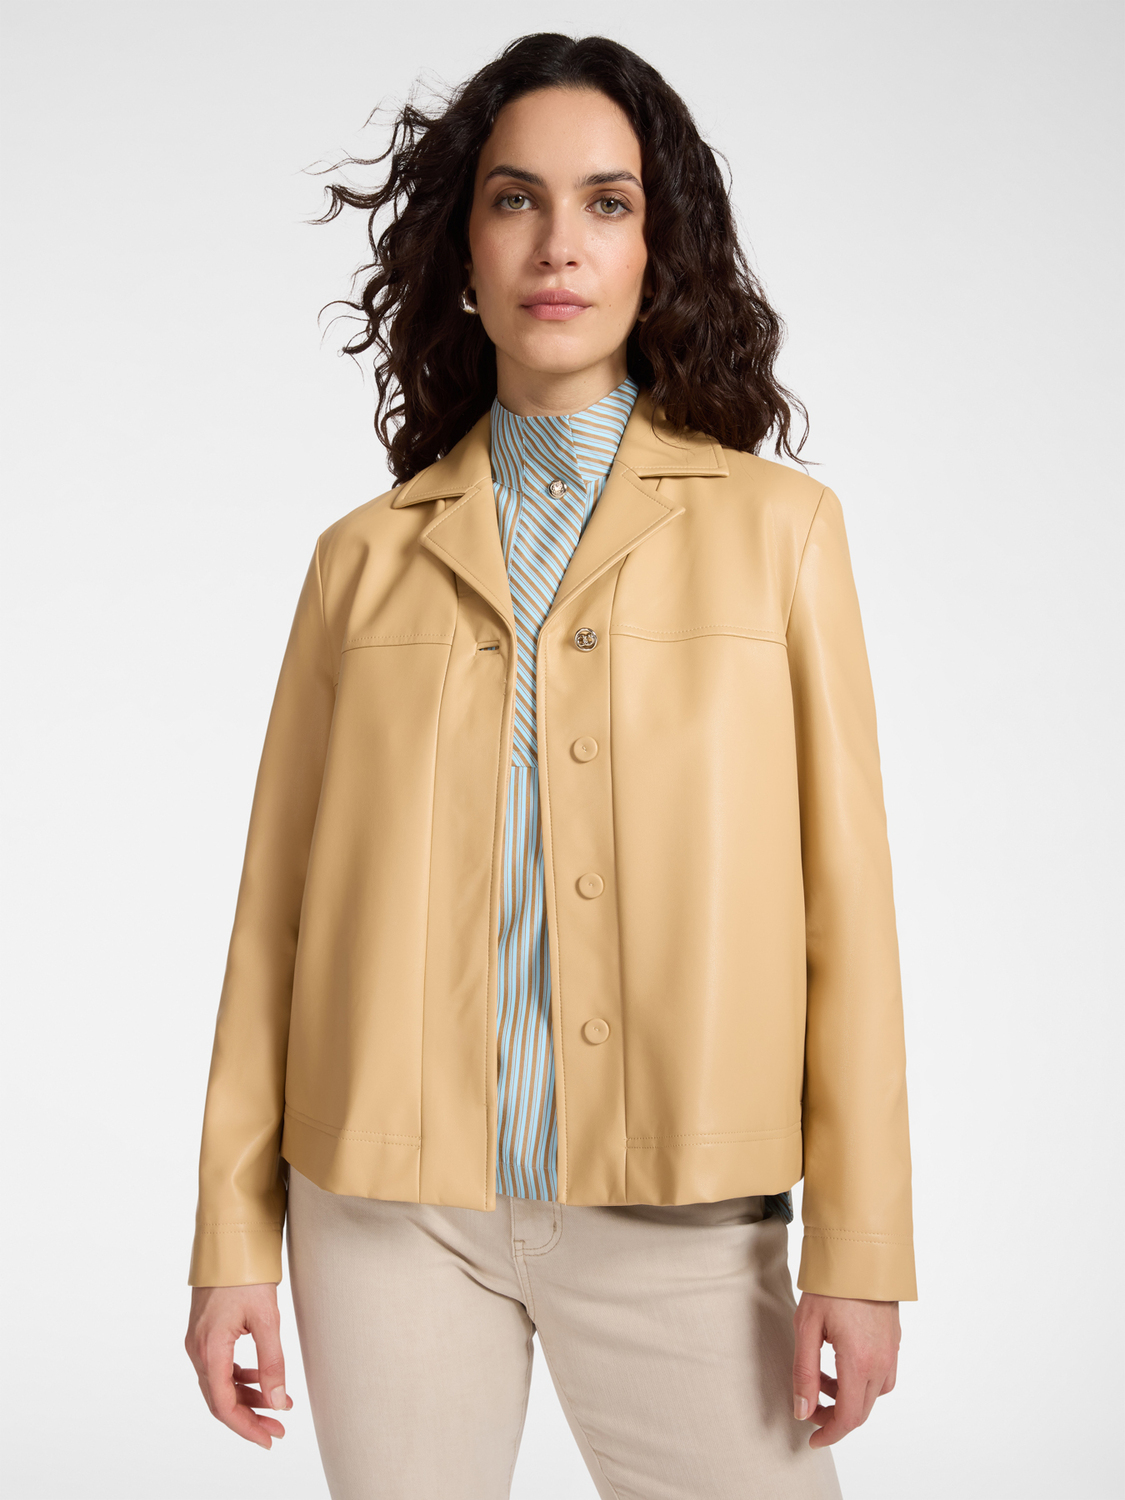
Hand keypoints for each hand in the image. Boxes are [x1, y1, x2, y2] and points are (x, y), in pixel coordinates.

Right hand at [185, 1283, 292, 1448]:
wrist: (230, 1242)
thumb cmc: (247, 1274)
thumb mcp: (267, 1319)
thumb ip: (272, 1362)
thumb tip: (278, 1401)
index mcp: (210, 1349)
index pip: (224, 1404)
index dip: (246, 1427)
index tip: (269, 1438)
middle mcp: (198, 1349)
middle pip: (219, 1399)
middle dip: (249, 1418)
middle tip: (276, 1429)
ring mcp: (198, 1341)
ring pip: (219, 1384)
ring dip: (246, 1398)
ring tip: (276, 1405)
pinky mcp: (205, 1333)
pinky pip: (219, 1367)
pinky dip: (239, 1378)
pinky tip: (260, 1377)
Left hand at [792, 1292, 899, 1447]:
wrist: (861, 1252)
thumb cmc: (831, 1286)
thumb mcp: (806, 1327)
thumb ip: (803, 1372)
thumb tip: (802, 1411)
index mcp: (859, 1362)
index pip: (849, 1417)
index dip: (829, 1433)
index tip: (812, 1439)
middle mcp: (882, 1362)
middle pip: (862, 1410)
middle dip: (833, 1414)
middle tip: (809, 1403)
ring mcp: (892, 1352)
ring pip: (873, 1394)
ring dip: (847, 1396)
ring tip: (820, 1374)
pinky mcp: (894, 1341)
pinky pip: (882, 1375)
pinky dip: (861, 1380)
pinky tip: (839, 1361)